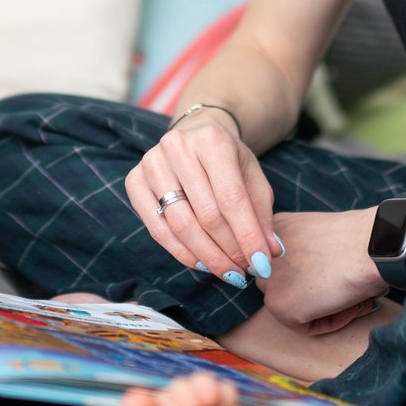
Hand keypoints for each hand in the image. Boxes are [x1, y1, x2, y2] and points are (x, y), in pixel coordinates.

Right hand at [124, 109, 278, 285]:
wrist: (195, 133)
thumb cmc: (228, 159)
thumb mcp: (252, 177)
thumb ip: (261, 214)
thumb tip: (270, 252)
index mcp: (212, 140)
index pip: (232, 199)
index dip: (247, 236)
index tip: (262, 265)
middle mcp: (177, 147)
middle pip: (206, 215)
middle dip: (229, 251)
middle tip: (245, 273)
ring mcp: (152, 163)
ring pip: (180, 225)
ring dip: (207, 257)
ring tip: (227, 272)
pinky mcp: (134, 180)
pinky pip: (157, 228)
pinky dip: (181, 252)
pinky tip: (201, 263)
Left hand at [256, 209, 386, 331]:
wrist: (372, 245)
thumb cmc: (362, 238)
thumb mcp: (321, 236)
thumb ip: (304, 253)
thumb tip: (310, 280)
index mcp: (273, 229)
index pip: (286, 265)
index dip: (315, 275)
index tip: (338, 275)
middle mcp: (261, 251)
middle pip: (287, 285)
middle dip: (315, 293)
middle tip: (345, 292)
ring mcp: (267, 278)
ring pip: (293, 306)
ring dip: (322, 309)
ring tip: (351, 300)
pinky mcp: (278, 304)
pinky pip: (304, 327)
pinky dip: (329, 323)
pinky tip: (349, 306)